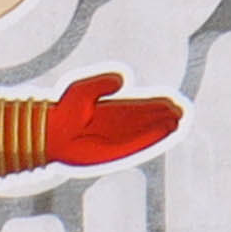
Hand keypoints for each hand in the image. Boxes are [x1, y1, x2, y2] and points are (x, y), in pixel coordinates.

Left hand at [45, 72, 182, 165]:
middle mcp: (118, 125)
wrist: (49, 132)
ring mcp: (117, 139)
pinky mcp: (114, 152)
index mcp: (113, 109)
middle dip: (164, 115)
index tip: (173, 100)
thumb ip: (104, 82)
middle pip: (147, 120)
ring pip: (145, 132)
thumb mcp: (83, 88)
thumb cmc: (63, 109)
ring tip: (180, 120)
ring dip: (162, 128)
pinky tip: (164, 131)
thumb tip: (126, 79)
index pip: (140, 106)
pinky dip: (151, 137)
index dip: (156, 104)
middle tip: (182, 111)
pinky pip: (137, 144)